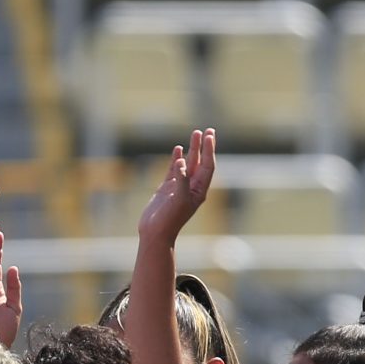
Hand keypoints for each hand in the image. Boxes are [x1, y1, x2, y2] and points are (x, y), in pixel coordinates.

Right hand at [138, 128, 216, 245]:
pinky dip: (176, 159)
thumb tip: (182, 160)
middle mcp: (192, 187)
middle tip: (208, 130)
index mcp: (199, 190)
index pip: (208, 166)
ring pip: (188, 163)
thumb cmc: (170, 219)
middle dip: (204, 146)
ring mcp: (179, 187)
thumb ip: (182, 179)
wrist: (155, 233)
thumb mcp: (179, 199)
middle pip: (201, 162)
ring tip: (195, 134)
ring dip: (192, 149)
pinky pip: (174, 169)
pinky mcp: (167, 188)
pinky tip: (178, 149)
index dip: (209, 151)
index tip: (209, 136)